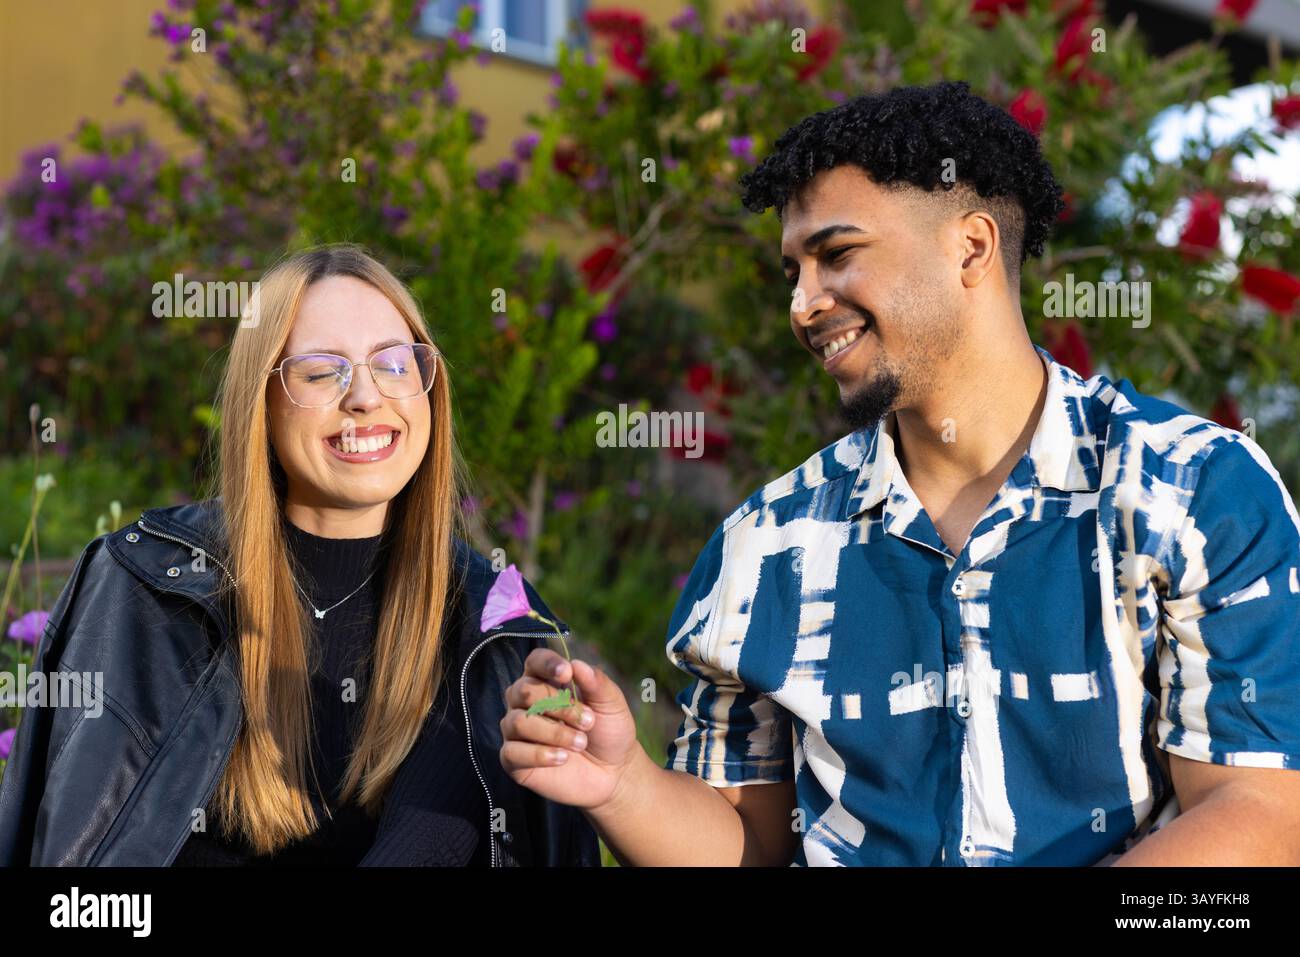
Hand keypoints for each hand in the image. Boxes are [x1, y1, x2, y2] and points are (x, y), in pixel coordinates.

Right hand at [500, 647, 639, 809]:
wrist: (613, 773)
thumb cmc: (609, 731)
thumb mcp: (611, 704)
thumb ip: (596, 682)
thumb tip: (576, 664)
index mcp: (546, 682)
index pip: (534, 661)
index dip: (547, 664)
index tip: (567, 674)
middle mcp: (525, 703)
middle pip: (525, 691)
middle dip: (559, 706)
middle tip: (588, 722)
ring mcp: (517, 731)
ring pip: (518, 722)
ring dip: (554, 733)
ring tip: (581, 743)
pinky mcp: (513, 760)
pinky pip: (512, 752)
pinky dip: (540, 754)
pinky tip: (563, 758)